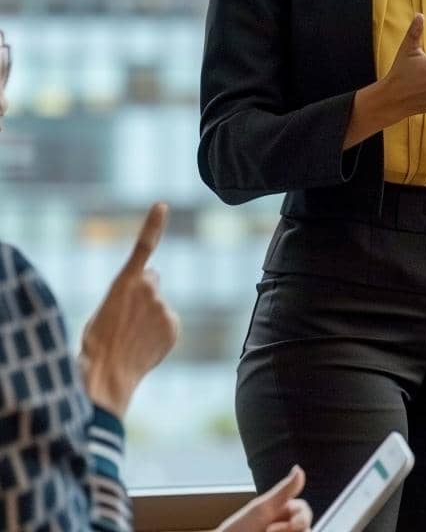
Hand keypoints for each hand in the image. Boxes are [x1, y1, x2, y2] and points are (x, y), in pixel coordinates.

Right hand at [79, 202, 179, 417]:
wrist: (105, 376)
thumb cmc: (97, 342)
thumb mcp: (106, 308)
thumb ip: (131, 291)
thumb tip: (154, 282)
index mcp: (126, 281)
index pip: (143, 246)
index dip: (153, 224)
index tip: (162, 205)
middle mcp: (150, 289)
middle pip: (152, 282)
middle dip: (144, 293)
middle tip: (125, 318)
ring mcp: (164, 307)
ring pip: (158, 306)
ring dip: (149, 316)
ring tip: (130, 337)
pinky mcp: (174, 325)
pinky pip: (166, 323)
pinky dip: (158, 332)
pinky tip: (143, 346)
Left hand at [218, 466, 311, 531]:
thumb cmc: (238, 529)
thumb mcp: (262, 509)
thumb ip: (284, 491)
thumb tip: (299, 468)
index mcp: (283, 511)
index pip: (304, 512)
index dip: (299, 519)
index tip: (279, 527)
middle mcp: (285, 526)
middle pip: (305, 527)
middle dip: (291, 530)